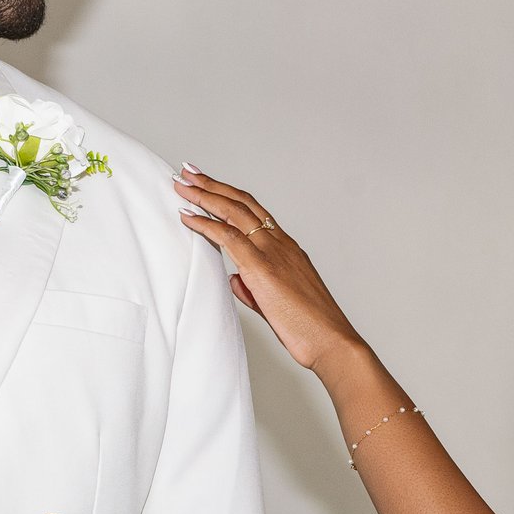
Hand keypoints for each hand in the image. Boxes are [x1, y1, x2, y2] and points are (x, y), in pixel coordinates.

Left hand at [174, 168, 366, 373]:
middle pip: (242, 203)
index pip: (255, 212)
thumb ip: (253, 288)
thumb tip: (235, 279)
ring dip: (204, 195)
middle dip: (213, 184)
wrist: (331, 342)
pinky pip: (228, 237)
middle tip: (189, 171)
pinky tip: (187, 216)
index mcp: (287, 248)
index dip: (230, 195)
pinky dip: (205, 223)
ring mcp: (273, 252)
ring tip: (181, 183)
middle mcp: (281, 243)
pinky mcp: (262, 267)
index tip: (210, 184)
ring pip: (234, 211)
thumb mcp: (277, 304)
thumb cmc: (310, 328)